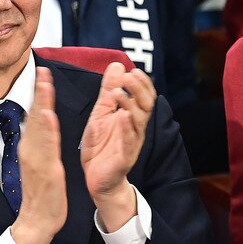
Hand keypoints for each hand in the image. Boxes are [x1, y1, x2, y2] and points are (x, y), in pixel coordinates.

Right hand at [10, 68, 67, 243]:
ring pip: (39, 127)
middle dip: (39, 92)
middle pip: (34, 116)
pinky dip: (46, 130)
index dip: (39, 94)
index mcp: (32, 148)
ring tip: (45, 84)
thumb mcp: (41, 164)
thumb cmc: (41, 194)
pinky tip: (48, 115)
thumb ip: (40, 145)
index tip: (42, 73)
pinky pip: (45, 147)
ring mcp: (36, 160)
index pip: (35, 116)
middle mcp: (31, 150)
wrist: (36, 222)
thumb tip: (40, 128)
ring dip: (42, 104)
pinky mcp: (45, 170)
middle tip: (41, 69)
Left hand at [81, 62, 154, 230]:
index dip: (141, 82)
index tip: (132, 70)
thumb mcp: (101, 113)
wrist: (96, 178)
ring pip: (139, 121)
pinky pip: (130, 141)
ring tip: (119, 92)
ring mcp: (132, 142)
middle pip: (145, 105)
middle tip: (128, 76)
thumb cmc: (101, 145)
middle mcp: (135, 128)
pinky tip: (124, 116)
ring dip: (131, 104)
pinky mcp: (124, 157)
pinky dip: (128, 128)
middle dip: (138, 89)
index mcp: (131, 117)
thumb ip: (108, 91)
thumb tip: (117, 65)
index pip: (144, 95)